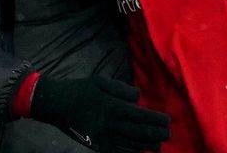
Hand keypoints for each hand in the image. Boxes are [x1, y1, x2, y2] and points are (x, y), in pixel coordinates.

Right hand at [30, 76, 169, 151]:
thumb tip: (138, 97)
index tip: (167, 120)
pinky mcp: (98, 146)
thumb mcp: (100, 81)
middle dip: (157, 134)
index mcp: (113, 107)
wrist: (58, 105)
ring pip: (132, 145)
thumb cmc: (81, 90)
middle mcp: (111, 124)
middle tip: (168, 134)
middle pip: (140, 133)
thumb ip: (121, 89)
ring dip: (148, 145)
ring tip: (158, 145)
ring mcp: (105, 138)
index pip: (141, 116)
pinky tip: (140, 151)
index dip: (156, 120)